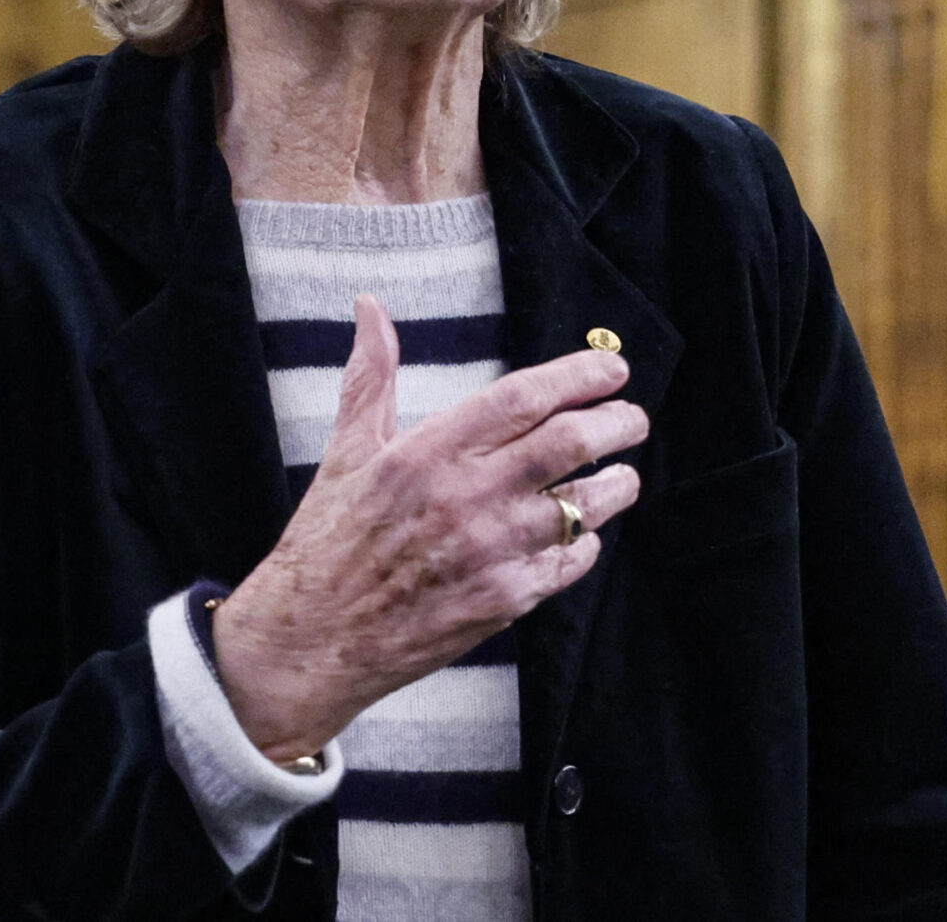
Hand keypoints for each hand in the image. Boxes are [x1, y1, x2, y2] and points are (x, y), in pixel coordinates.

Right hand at [211, 294, 646, 758]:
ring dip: (616, 485)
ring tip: (622, 474)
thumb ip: (372, 375)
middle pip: (571, 444)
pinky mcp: (504, 601)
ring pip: (584, 505)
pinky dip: (585, 542)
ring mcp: (491, 552)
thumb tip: (370, 307)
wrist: (313, 640)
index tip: (613, 367)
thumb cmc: (328, 540)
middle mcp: (466, 497)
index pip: (525, 397)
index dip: (580, 375)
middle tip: (633, 417)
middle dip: (618, 422)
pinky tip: (580, 531)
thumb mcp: (347, 450)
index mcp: (428, 451)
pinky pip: (570, 562)